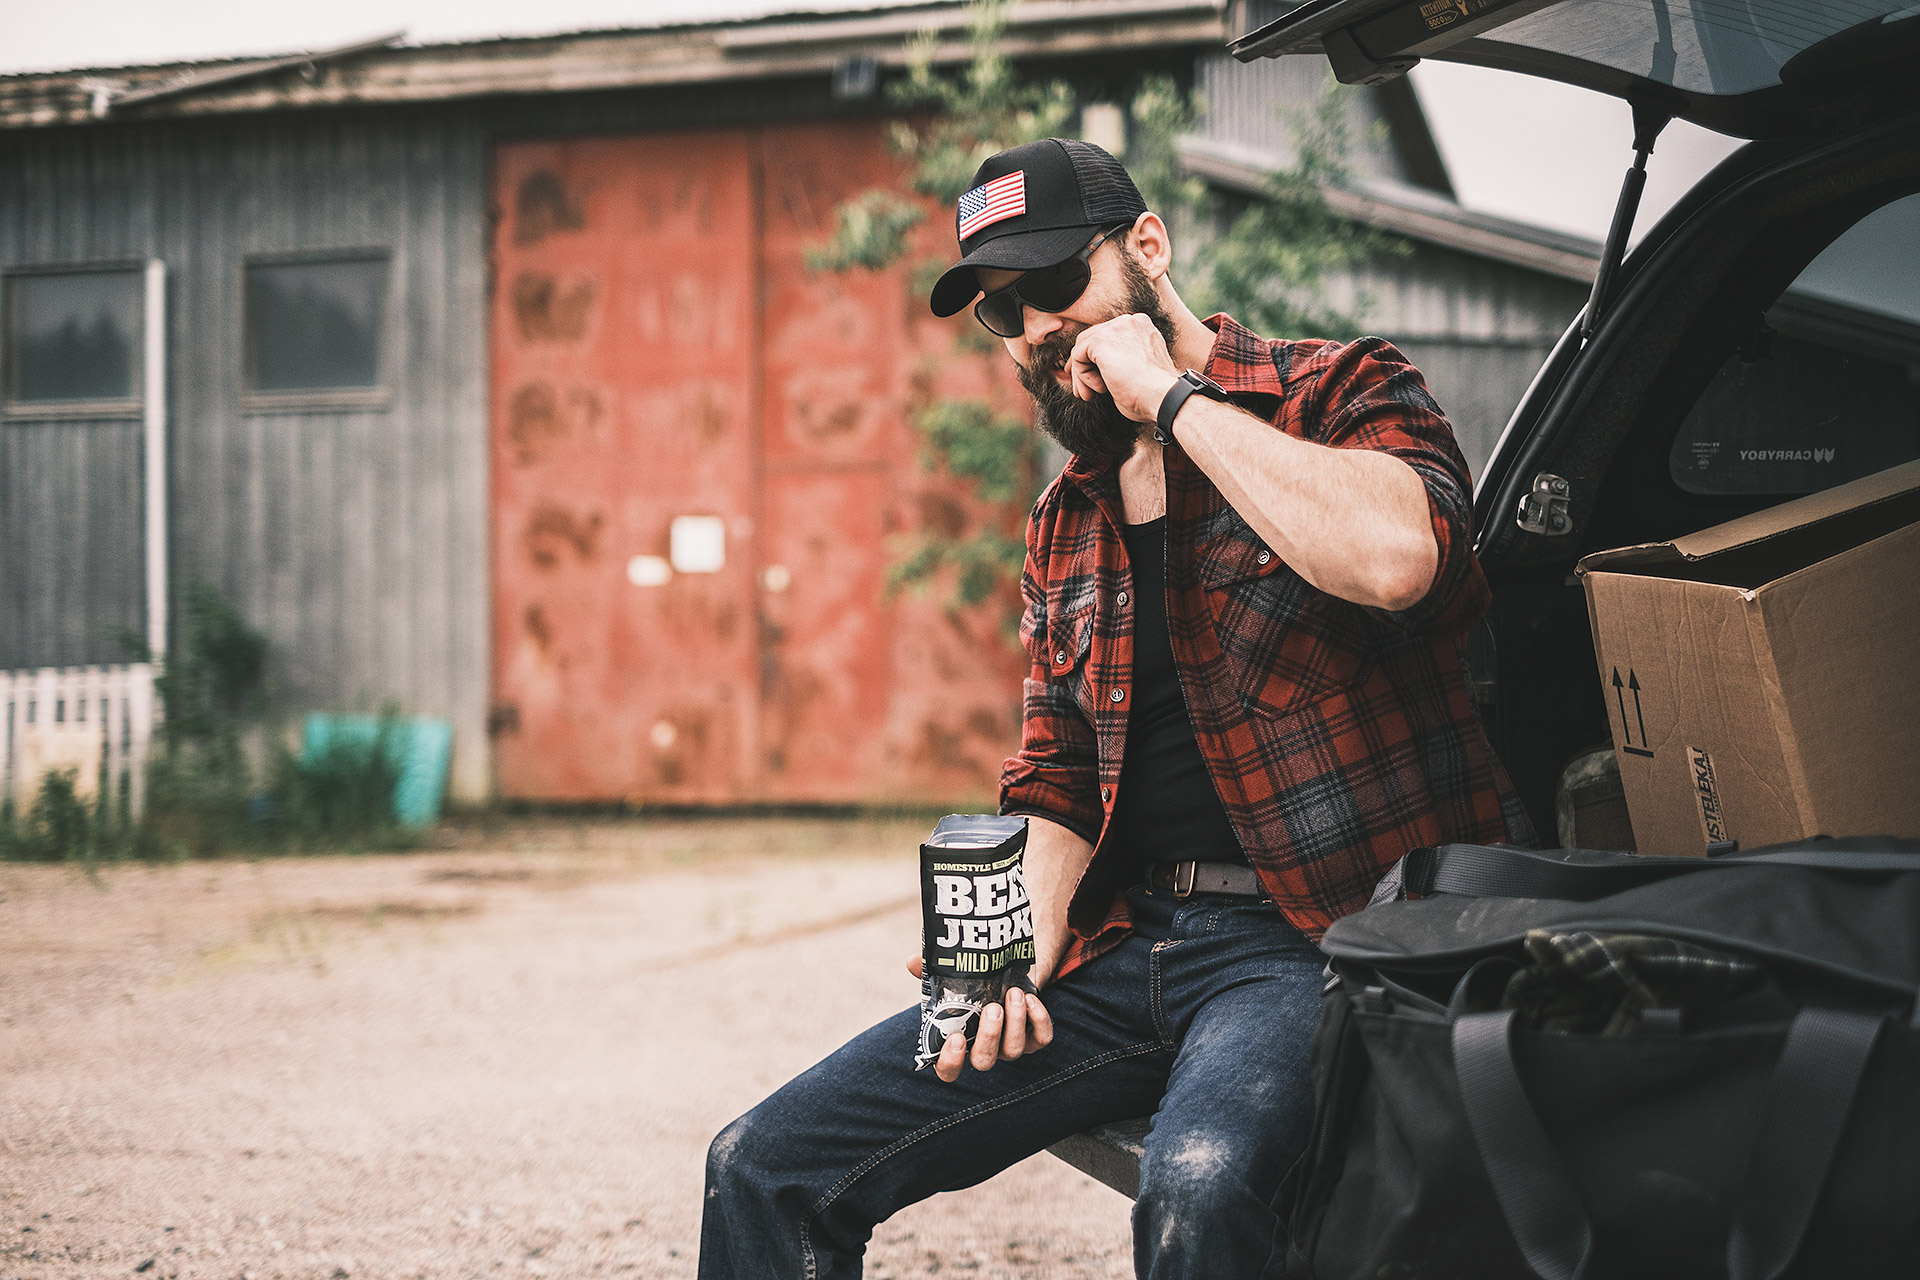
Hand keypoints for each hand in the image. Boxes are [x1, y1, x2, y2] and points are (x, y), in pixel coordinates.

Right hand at [905, 956, 1056, 1082]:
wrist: (1012, 969)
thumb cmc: (978, 980)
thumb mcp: (954, 974)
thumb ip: (932, 971)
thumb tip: (912, 961)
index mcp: (961, 1042)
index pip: (948, 1070)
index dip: (951, 1063)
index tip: (956, 1038)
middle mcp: (986, 1049)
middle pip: (984, 1062)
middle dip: (989, 1036)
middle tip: (992, 1008)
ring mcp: (1011, 1045)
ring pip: (1014, 1050)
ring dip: (1015, 1021)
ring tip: (1013, 993)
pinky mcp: (1036, 1036)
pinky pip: (1042, 1039)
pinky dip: (1039, 1020)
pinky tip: (1031, 998)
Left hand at [1066, 313, 1180, 424]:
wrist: (1163, 397)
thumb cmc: (1154, 395)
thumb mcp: (1138, 370)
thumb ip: (1119, 362)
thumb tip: (1093, 370)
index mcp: (1141, 327)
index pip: (1108, 339)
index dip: (1097, 362)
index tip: (1097, 385)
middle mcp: (1128, 321)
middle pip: (1092, 340)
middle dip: (1085, 368)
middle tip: (1086, 393)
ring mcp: (1115, 328)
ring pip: (1082, 348)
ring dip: (1082, 374)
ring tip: (1091, 395)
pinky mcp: (1101, 340)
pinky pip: (1077, 356)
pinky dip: (1082, 376)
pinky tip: (1098, 389)